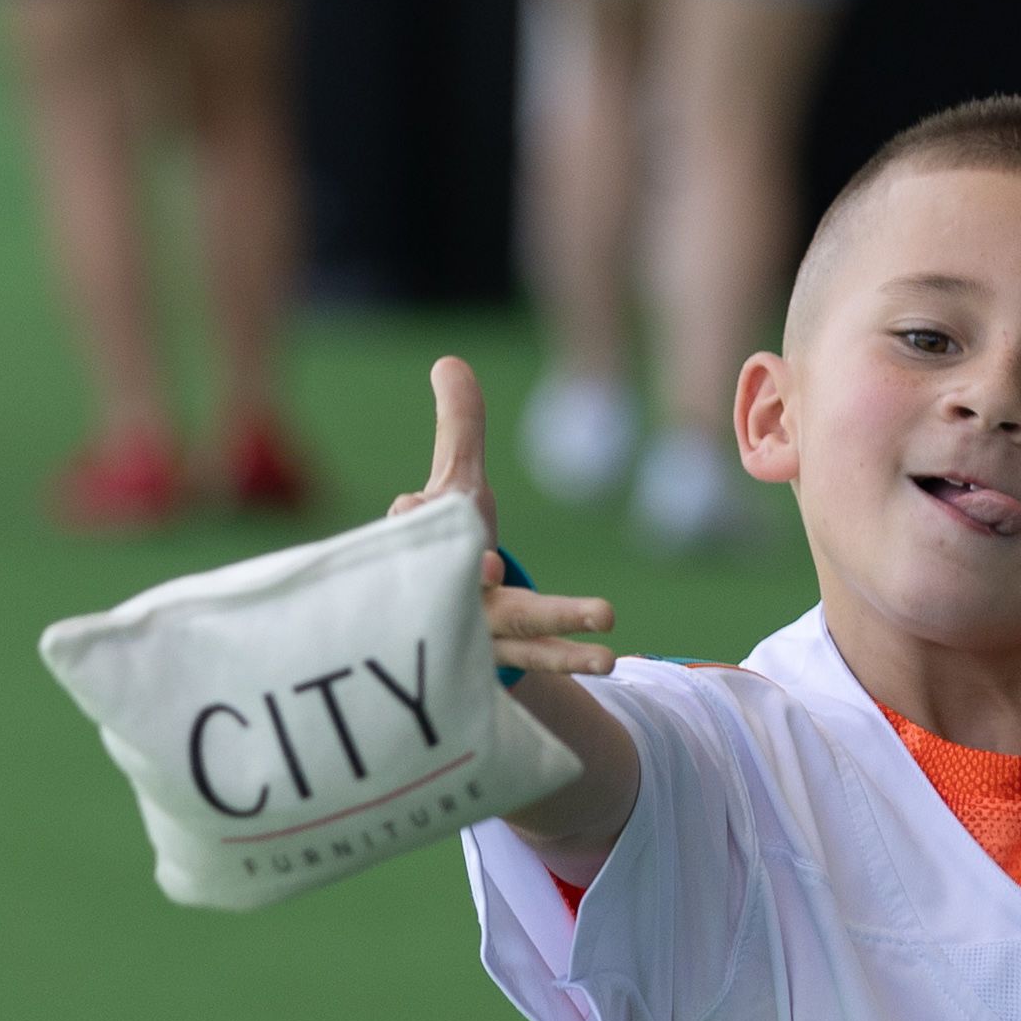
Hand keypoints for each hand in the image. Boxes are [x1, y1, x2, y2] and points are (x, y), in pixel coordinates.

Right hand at [418, 357, 618, 685]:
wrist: (447, 619)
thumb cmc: (454, 540)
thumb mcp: (458, 481)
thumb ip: (459, 427)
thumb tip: (449, 361)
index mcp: (427, 543)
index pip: (412, 524)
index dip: (414, 515)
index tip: (416, 507)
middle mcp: (446, 592)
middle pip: (459, 584)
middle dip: (471, 579)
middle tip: (492, 572)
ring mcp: (476, 632)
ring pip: (513, 628)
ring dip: (556, 632)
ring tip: (605, 622)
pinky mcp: (505, 660)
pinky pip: (538, 658)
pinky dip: (570, 657)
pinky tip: (607, 659)